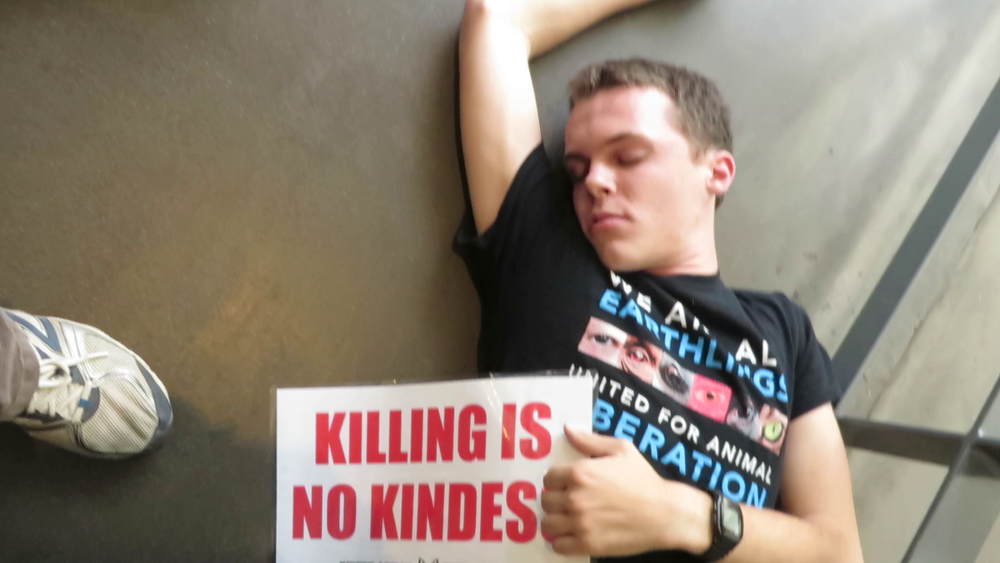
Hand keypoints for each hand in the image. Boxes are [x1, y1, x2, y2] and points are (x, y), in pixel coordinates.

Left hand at [540, 425, 712, 555]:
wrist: (664, 513)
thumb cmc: (643, 479)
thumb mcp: (621, 450)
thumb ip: (590, 441)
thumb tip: (568, 429)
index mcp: (580, 473)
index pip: (548, 477)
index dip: (557, 480)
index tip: (566, 484)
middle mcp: (575, 498)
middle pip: (546, 500)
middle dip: (555, 500)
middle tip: (568, 502)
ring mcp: (580, 523)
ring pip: (548, 524)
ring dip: (555, 521)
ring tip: (566, 519)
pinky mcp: (587, 544)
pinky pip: (558, 546)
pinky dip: (561, 542)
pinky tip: (570, 536)